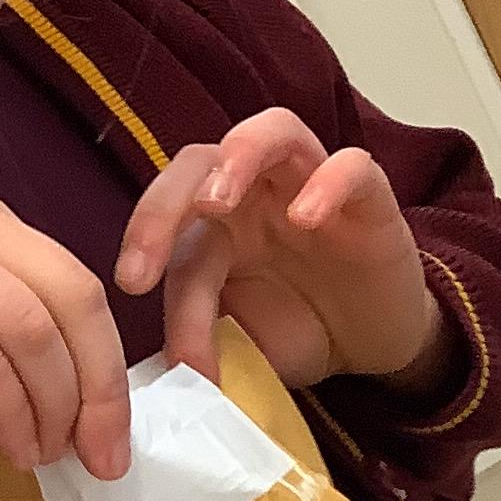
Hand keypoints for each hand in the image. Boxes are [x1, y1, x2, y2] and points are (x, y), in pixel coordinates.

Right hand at [0, 185, 133, 478]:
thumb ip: (17, 377)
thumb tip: (84, 420)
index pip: (72, 283)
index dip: (106, 364)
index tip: (112, 435)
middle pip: (67, 296)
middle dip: (98, 386)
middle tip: (103, 455)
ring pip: (30, 328)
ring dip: (52, 406)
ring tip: (44, 455)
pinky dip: (11, 412)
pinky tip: (12, 449)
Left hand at [116, 109, 452, 396]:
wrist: (370, 345)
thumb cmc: (299, 329)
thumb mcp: (240, 342)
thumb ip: (202, 335)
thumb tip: (161, 369)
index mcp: (214, 224)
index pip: (170, 222)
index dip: (147, 249)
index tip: (130, 286)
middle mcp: (257, 192)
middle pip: (200, 161)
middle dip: (165, 201)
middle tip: (149, 255)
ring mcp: (312, 185)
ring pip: (273, 131)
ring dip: (237, 155)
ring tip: (216, 202)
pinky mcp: (370, 198)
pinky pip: (352, 167)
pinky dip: (327, 182)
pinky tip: (306, 218)